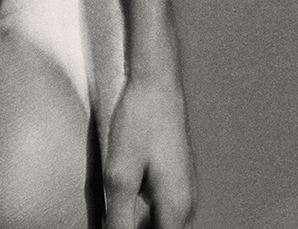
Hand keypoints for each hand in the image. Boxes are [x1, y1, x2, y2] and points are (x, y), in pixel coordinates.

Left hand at [103, 70, 194, 228]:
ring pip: (160, 223)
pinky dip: (142, 211)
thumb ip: (119, 216)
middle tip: (111, 215)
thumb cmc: (140, 121)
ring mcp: (182, 190)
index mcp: (176, 208)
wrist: (156, 82)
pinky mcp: (174, 177)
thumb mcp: (121, 173)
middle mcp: (186, 204)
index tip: (113, 225)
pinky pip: (159, 208)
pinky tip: (121, 198)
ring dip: (137, 223)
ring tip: (113, 210)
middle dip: (134, 228)